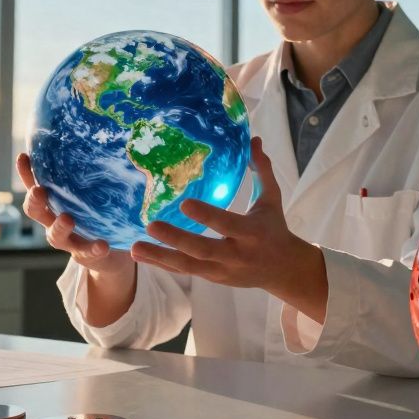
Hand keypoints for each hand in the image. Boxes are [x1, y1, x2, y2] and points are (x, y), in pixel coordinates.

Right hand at [16, 152, 133, 276]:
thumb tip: (98, 139)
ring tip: (68, 219)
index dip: (26, 173)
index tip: (23, 156)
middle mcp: (55, 221)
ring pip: (55, 236)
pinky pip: (87, 253)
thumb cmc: (98, 214)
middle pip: (35, 212)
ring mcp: (69, 240)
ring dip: (59, 227)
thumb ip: (89, 174)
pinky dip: (93, 249)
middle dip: (34, 201)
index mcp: (53, 203)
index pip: (34, 185)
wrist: (113, 252)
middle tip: (39, 191)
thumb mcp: (92, 193)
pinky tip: (102, 244)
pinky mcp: (85, 255)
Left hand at [131, 137, 326, 320]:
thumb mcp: (271, 199)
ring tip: (135, 247)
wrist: (283, 270)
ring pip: (188, 266)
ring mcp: (223, 270)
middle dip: (176, 239)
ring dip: (160, 257)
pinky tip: (140, 255)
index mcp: (252, 232)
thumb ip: (261, 170)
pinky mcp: (213, 279)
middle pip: (202, 249)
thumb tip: (253, 139)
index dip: (207, 216)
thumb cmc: (274, 228)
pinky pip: (185, 272)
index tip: (184, 203)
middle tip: (150, 225)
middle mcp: (236, 254)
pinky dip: (162, 264)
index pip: (227, 225)